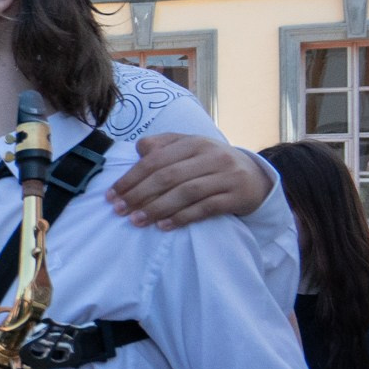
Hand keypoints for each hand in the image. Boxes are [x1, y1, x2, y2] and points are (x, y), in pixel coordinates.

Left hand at [108, 135, 271, 229]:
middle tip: (119, 210)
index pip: (156, 159)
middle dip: (139, 194)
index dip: (131, 177)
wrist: (255, 177)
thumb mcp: (190, 149)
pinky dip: (183, 217)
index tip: (112, 194)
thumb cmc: (211, 164)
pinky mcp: (237, 195)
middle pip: (169, 176)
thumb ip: (163, 146)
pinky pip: (206, 208)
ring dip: (157, 208)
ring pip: (186, 192)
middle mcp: (212, 155)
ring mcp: (227, 175)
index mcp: (194, 142)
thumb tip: (138, 149)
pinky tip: (164, 226)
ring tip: (137, 221)